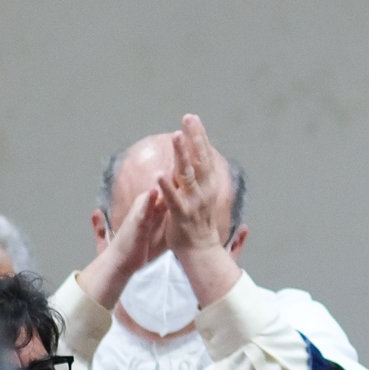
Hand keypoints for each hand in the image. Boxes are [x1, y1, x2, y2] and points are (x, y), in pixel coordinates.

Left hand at [161, 114, 229, 254]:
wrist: (201, 251)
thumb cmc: (199, 224)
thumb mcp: (203, 197)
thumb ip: (198, 179)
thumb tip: (192, 160)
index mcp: (209, 185)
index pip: (205, 155)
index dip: (199, 136)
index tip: (193, 118)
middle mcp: (204, 190)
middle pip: (199, 159)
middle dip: (194, 137)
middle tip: (188, 118)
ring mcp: (194, 202)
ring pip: (187, 174)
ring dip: (182, 154)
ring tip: (177, 136)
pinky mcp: (181, 214)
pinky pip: (173, 198)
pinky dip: (166, 186)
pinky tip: (159, 173)